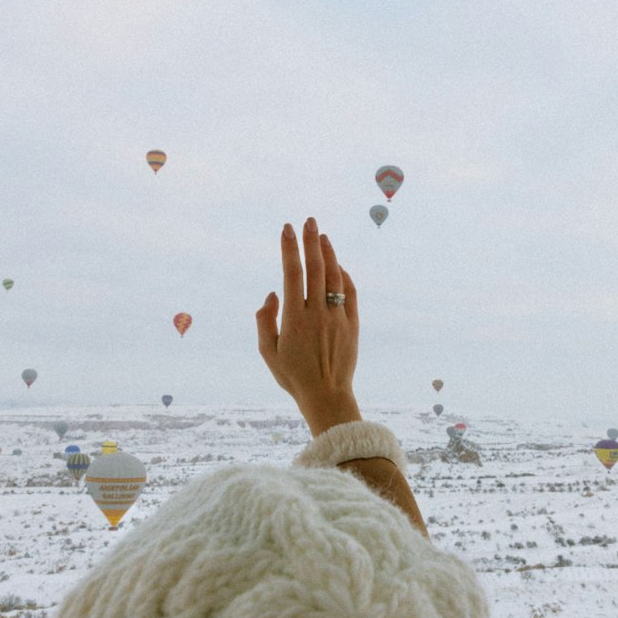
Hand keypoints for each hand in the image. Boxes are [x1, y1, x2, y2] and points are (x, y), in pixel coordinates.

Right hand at [256, 217, 360, 435]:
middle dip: (311, 242)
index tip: (287, 230)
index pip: (292, 275)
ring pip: (334, 277)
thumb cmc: (292, 376)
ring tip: (322, 236)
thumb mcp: (268, 352)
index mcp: (294, 319)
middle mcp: (318, 314)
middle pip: (316, 269)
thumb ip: (264, 321)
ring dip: (329, 254)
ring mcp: (338, 318)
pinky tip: (337, 265)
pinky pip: (349, 293)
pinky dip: (343, 276)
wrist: (326, 396)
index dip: (290, 249)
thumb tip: (273, 293)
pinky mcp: (353, 325)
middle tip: (308, 221)